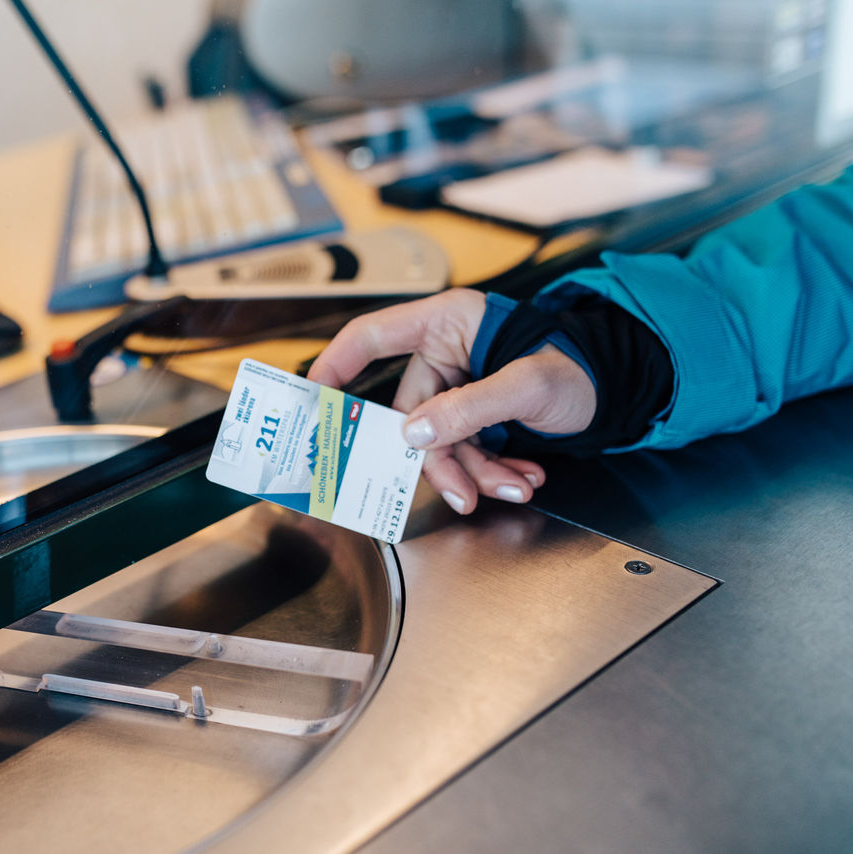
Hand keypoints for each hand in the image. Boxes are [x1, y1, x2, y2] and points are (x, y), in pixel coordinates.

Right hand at [307, 288, 595, 513]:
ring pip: (441, 441)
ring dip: (475, 473)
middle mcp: (447, 353)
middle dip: (445, 459)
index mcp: (447, 324)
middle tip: (463, 493)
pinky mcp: (477, 414)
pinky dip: (492, 471)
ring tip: (513, 488)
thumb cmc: (581, 365)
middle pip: (411, 415)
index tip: (313, 399)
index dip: (335, 365)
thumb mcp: (527, 386)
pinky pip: (466, 449)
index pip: (371, 337)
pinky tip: (522, 478)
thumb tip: (414, 436)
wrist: (623, 385)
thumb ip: (468, 409)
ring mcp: (460, 387)